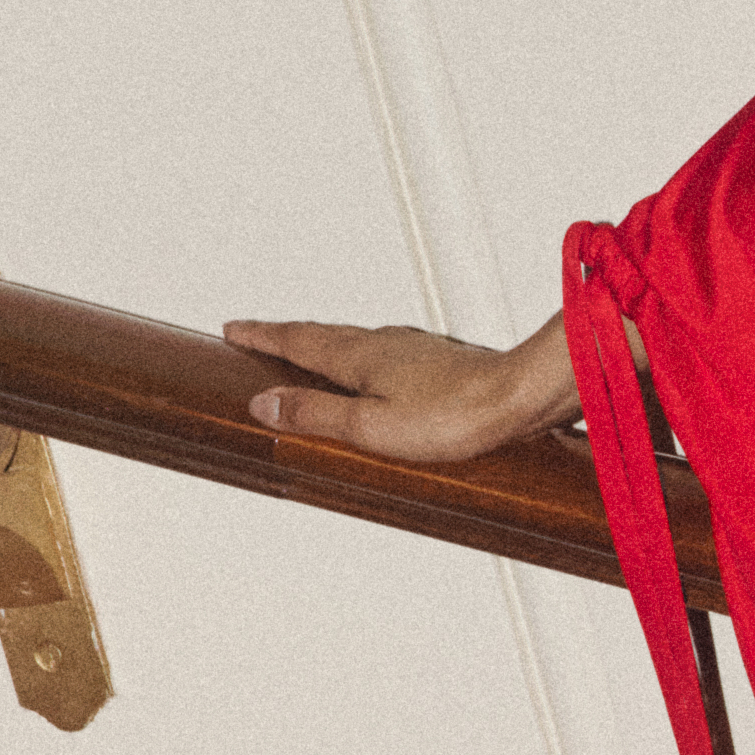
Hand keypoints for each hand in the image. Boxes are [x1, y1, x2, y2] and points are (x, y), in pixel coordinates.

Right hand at [224, 309, 583, 470]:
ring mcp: (415, 349)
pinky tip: (379, 370)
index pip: (298, 340)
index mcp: (360, 356)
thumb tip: (263, 404)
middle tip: (260, 335)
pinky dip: (362, 356)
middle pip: (324, 334)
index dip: (263, 336)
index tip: (233, 329)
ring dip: (326, 344)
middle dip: (287, 335)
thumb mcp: (370, 426)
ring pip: (356, 341)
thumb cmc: (454, 416)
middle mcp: (385, 343)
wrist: (520, 397)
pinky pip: (385, 352)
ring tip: (310, 352)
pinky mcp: (441, 363)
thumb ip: (315, 414)